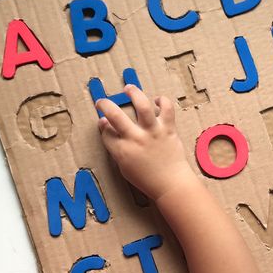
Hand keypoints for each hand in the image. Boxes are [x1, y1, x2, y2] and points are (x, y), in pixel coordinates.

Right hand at [96, 86, 195, 200]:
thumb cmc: (147, 178)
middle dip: (104, 105)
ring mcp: (153, 132)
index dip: (103, 125)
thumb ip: (116, 149)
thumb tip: (108, 129)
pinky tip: (157, 101)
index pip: (106, 132)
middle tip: (102, 101)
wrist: (170, 183)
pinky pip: (167, 109)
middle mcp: (135, 138)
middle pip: (114, 115)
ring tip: (128, 88)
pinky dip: (162, 101)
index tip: (103, 121)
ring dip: (134, 93)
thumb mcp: (124, 168)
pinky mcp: (168, 129)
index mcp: (122, 151)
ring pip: (142, 105)